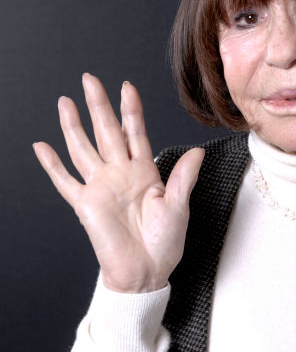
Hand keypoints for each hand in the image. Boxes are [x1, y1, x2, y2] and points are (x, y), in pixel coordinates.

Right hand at [33, 73, 203, 292]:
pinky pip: (65, 181)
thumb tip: (197, 151)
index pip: (135, 132)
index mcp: (145, 172)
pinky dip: (52, 165)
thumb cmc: (164, 243)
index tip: (126, 86)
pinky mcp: (85, 205)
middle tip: (89, 79)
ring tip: (65, 102)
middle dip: (98, 105)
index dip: (131, 110)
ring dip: (73, 126)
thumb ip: (184, 177)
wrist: (146, 272)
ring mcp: (100, 187)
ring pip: (83, 148)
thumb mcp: (179, 207)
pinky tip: (42, 146)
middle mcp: (120, 174)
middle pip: (106, 131)